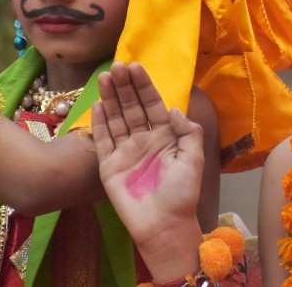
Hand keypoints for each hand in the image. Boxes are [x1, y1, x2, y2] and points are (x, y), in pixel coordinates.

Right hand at [92, 62, 203, 256]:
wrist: (164, 225)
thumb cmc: (182, 192)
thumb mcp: (194, 158)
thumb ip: (188, 131)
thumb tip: (173, 108)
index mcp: (166, 137)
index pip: (153, 105)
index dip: (145, 86)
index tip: (136, 67)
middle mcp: (145, 140)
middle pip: (133, 107)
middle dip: (125, 87)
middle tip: (117, 66)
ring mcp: (126, 152)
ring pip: (117, 119)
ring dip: (111, 98)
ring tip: (104, 77)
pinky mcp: (110, 166)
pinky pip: (103, 140)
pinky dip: (99, 123)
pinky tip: (97, 104)